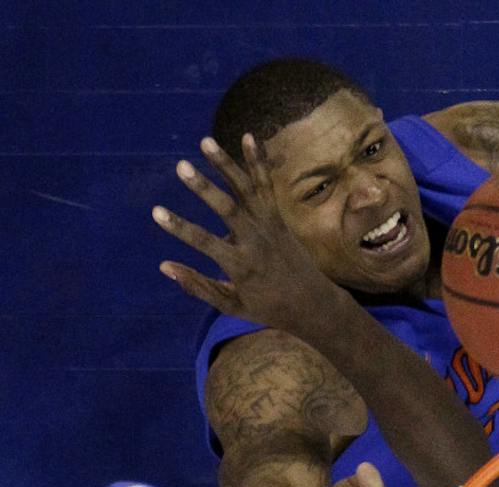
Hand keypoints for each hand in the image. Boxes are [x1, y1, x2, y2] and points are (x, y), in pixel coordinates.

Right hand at [152, 134, 337, 329]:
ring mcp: (269, 226)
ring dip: (226, 164)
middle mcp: (255, 241)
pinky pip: (267, 186)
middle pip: (227, 209)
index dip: (179, 228)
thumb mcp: (232, 305)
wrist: (313, 303)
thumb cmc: (267, 307)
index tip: (156, 212)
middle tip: (181, 166)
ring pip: (246, 190)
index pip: (204, 243)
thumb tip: (165, 266)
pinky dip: (258, 162)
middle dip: (204, 188)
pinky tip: (247, 137)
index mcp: (240, 266)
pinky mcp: (278, 217)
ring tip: (205, 141)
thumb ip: (199, 286)